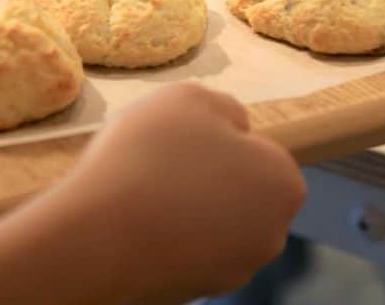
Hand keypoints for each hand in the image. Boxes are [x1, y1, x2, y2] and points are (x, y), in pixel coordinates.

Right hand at [0, 83, 305, 304]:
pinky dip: (166, 238)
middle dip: (206, 178)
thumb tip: (234, 128)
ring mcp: (236, 270)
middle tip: (158, 164)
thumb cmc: (150, 156)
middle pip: (239, 191)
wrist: (100, 235)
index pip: (258, 151)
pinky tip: (133, 224)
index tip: (178, 139)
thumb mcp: (188, 98)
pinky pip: (185, 252)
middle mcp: (272, 233)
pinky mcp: (198, 291)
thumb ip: (224, 108)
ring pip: (212, 224)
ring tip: (139, 194)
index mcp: (283, 183)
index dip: (216, 140)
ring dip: (186, 209)